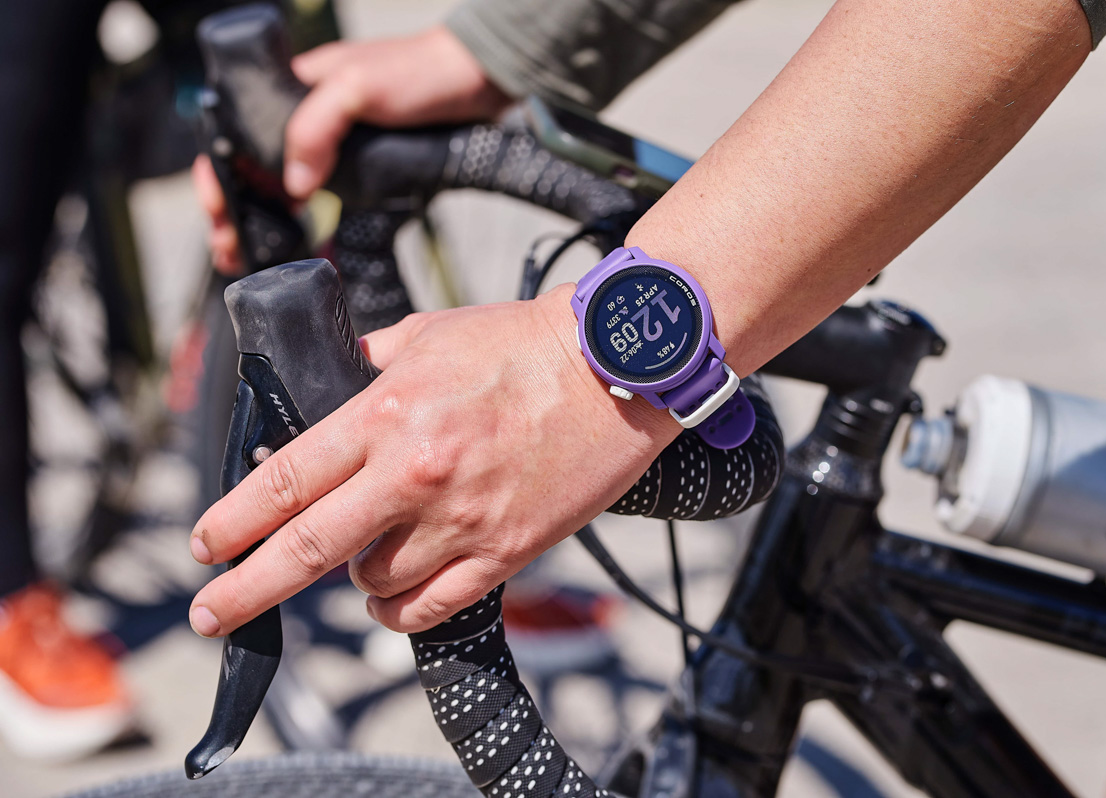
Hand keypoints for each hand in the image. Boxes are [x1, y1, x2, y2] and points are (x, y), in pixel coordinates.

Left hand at [187, 285, 677, 634]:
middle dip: (247, 589)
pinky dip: (399, 609)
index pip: (285, 481)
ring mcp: (462, 520)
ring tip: (362, 555)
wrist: (615, 367)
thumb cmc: (522, 343)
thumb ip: (368, 366)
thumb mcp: (427, 332)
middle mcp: (415, 475)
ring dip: (352, 576)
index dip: (233, 521)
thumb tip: (328, 386)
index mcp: (387, 415)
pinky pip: (432, 606)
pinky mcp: (507, 550)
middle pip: (309, 550)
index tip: (205, 545)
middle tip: (212, 613)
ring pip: (372, 580)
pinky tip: (390, 596)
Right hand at [192, 25, 511, 270]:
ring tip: (245, 253)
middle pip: (253, 166)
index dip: (219, 172)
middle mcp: (309, 115)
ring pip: (283, 185)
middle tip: (229, 248)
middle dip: (234, 209)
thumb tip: (291, 184)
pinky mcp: (362, 161)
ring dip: (261, 219)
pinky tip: (297, 241)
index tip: (220, 208)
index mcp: (294, 87)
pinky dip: (303, 219)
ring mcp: (335, 141)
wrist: (478, 79)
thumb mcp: (358, 89)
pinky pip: (322, 194)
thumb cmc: (421, 71)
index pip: (236, 130)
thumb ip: (317, 128)